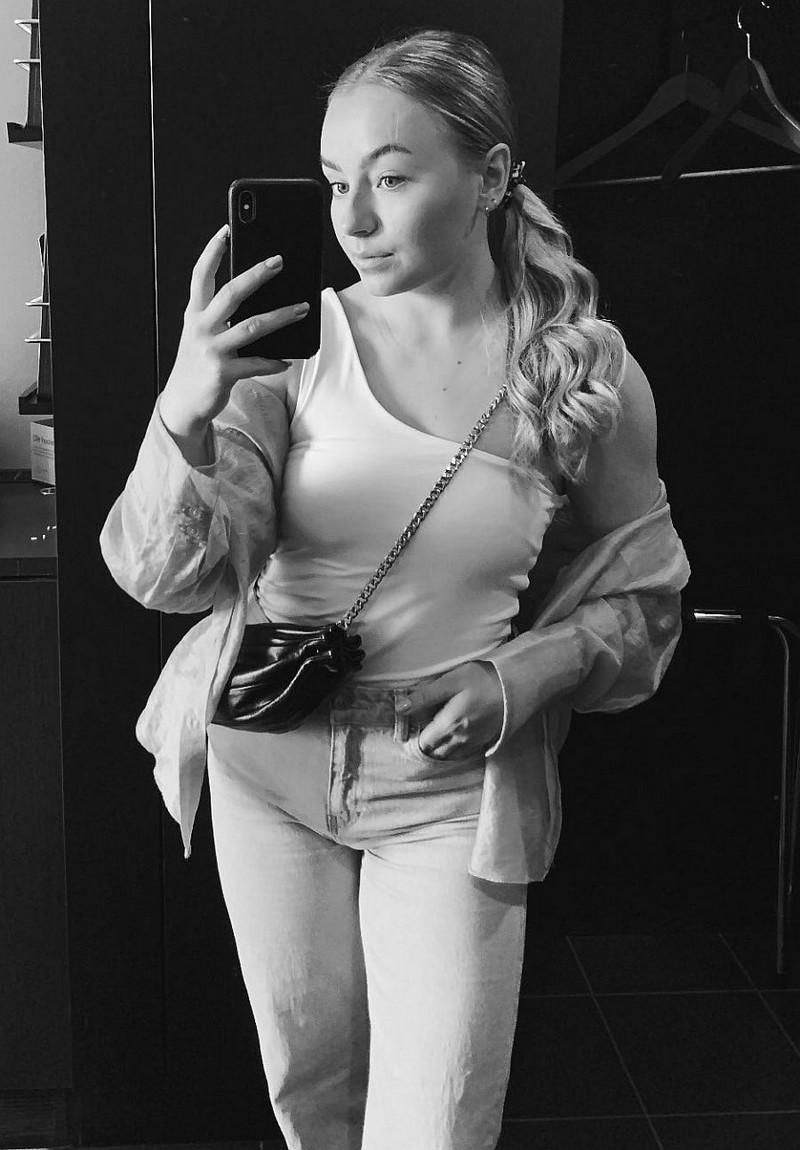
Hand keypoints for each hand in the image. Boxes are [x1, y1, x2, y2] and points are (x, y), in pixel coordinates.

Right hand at [159, 224, 309, 438]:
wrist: (183, 404)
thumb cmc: (199, 365)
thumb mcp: (203, 336)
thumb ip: (223, 319)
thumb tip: (262, 304)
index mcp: (196, 315)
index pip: (201, 275)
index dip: (212, 251)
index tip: (226, 230)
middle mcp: (201, 328)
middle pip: (231, 293)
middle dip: (257, 275)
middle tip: (279, 261)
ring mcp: (211, 350)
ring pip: (253, 326)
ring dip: (282, 316)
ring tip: (303, 308)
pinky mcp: (223, 373)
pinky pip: (257, 363)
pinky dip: (274, 361)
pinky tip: (288, 359)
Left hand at [398, 661, 503, 759]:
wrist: (519, 685)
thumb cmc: (484, 679)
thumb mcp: (452, 681)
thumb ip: (425, 696)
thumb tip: (400, 707)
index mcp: (449, 725)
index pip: (423, 742)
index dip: (417, 733)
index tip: (417, 720)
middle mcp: (461, 740)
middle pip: (435, 751)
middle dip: (427, 740)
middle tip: (428, 721)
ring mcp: (475, 743)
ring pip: (449, 755)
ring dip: (441, 746)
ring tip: (442, 726)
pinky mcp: (486, 741)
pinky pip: (464, 753)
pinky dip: (455, 748)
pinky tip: (457, 732)